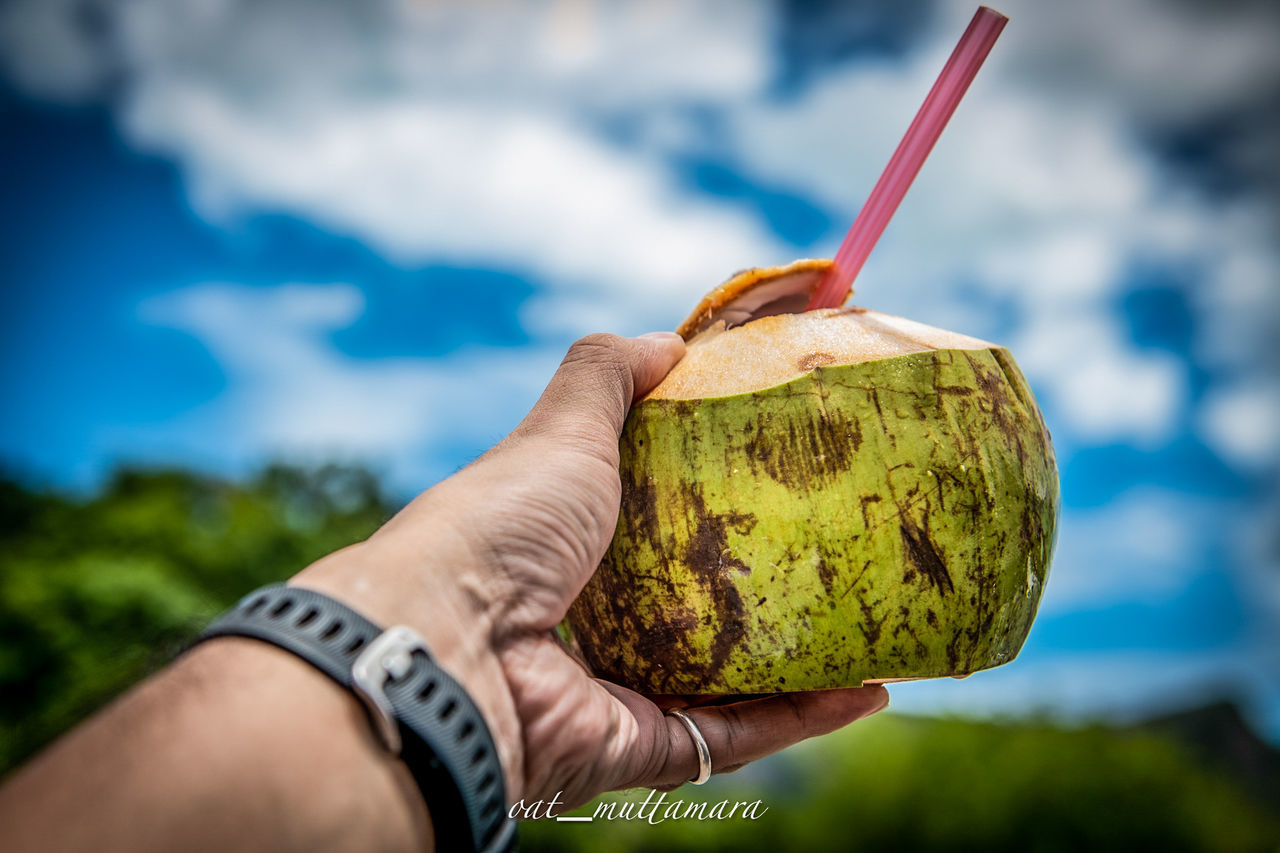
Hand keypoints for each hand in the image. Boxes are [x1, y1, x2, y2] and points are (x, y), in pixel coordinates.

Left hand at [297, 332, 888, 808]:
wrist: (451, 645)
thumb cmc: (501, 524)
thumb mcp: (562, 428)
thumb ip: (608, 374)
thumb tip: (671, 342)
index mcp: (575, 543)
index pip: (662, 521)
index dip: (724, 497)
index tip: (792, 469)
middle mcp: (596, 619)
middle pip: (701, 601)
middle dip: (772, 581)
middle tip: (846, 550)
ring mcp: (620, 687)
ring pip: (730, 677)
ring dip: (805, 656)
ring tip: (875, 624)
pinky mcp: (642, 745)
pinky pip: (738, 734)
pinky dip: (804, 718)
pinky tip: (868, 690)